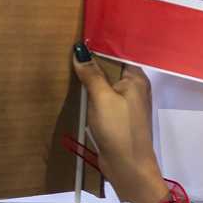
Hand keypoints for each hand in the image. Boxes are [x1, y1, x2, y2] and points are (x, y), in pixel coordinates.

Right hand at [69, 46, 165, 202]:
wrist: (127, 166)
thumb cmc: (118, 129)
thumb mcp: (102, 98)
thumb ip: (92, 74)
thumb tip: (80, 50)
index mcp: (136, 78)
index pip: (117, 54)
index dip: (99, 46)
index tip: (78, 36)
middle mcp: (134, 88)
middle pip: (110, 68)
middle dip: (91, 61)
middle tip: (66, 47)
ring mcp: (125, 103)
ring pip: (104, 83)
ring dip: (89, 77)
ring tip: (67, 62)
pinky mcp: (116, 116)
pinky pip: (101, 97)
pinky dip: (90, 92)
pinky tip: (76, 86)